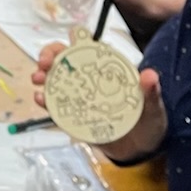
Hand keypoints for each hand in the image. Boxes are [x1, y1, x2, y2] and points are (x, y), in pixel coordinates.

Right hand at [30, 43, 167, 161]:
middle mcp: (89, 79)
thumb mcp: (153, 106)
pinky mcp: (73, 117)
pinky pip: (55, 106)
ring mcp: (79, 97)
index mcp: (106, 70)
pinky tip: (40, 99)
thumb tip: (149, 75)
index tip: (69, 42)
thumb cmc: (147, 121)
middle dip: (49, 56)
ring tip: (37, 81)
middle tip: (43, 64)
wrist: (142, 150)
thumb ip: (151, 91)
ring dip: (42, 76)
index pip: (88, 47)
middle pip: (64, 59)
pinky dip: (45, 101)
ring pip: (54, 80)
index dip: (75, 39)